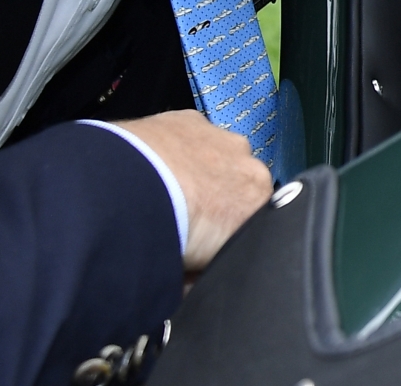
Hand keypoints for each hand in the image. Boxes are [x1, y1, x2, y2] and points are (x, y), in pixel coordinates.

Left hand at [114, 109, 269, 270]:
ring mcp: (220, 137)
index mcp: (262, 199)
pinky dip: (173, 147)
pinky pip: (187, 135)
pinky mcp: (189, 118)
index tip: (200, 249)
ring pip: (213, 157)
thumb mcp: (202, 271)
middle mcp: (249, 162)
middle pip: (234, 185)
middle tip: (179, 224)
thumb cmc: (178, 235)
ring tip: (160, 193)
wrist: (139, 191)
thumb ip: (208, 273)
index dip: (226, 234)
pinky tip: (150, 165)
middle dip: (213, 200)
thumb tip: (193, 282)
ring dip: (194, 171)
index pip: (252, 217)